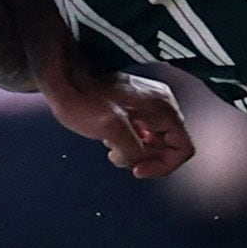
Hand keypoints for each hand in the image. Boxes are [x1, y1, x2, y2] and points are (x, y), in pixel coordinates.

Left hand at [46, 69, 194, 178]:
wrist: (63, 77)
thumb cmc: (82, 98)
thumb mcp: (111, 129)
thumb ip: (134, 151)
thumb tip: (137, 162)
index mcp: (162, 107)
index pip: (183, 148)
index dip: (163, 165)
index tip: (137, 170)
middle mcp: (161, 104)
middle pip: (170, 146)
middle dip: (147, 159)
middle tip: (121, 158)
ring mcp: (148, 105)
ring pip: (155, 142)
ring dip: (136, 152)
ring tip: (112, 147)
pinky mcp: (135, 107)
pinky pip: (143, 134)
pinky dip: (129, 144)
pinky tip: (109, 140)